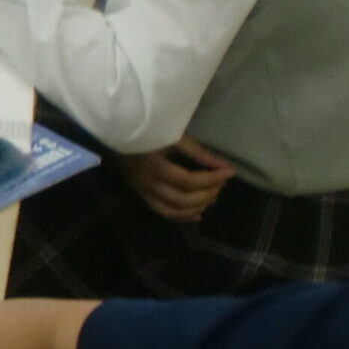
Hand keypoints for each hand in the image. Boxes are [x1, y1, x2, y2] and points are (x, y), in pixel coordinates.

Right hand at [117, 136, 235, 222]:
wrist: (119, 135)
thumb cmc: (148, 132)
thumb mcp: (173, 137)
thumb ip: (198, 153)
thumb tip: (225, 166)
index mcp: (154, 166)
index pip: (187, 180)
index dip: (211, 179)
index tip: (229, 171)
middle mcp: (147, 183)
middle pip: (182, 198)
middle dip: (207, 193)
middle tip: (221, 182)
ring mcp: (143, 192)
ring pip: (172, 210)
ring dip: (197, 207)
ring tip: (213, 196)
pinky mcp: (143, 195)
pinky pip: (163, 212)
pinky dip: (182, 216)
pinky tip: (198, 213)